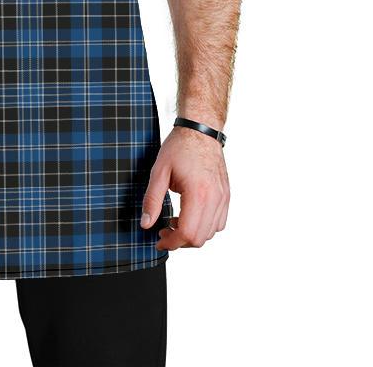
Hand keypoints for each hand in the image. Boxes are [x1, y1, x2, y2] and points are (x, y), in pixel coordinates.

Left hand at [140, 125, 228, 251]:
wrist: (200, 129)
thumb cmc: (180, 146)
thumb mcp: (159, 171)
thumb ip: (152, 200)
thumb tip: (146, 224)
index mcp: (198, 193)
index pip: (188, 233)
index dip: (171, 242)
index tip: (159, 240)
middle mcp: (215, 198)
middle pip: (200, 238)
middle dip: (180, 241)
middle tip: (163, 231)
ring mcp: (223, 197)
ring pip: (211, 233)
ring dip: (192, 234)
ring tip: (175, 221)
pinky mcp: (226, 195)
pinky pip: (219, 222)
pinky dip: (205, 226)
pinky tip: (190, 215)